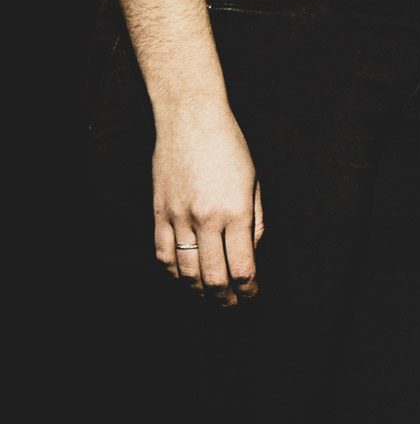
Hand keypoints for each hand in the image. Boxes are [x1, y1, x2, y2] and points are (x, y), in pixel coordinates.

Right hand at [154, 103, 262, 304]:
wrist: (190, 120)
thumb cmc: (230, 147)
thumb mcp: (255, 183)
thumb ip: (256, 221)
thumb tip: (252, 251)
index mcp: (236, 213)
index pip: (242, 267)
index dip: (248, 288)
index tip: (252, 293)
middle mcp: (205, 219)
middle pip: (213, 277)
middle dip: (225, 298)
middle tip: (233, 304)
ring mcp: (178, 217)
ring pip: (184, 270)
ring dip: (198, 290)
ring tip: (210, 296)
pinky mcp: (158, 211)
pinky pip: (162, 252)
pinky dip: (172, 272)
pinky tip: (183, 278)